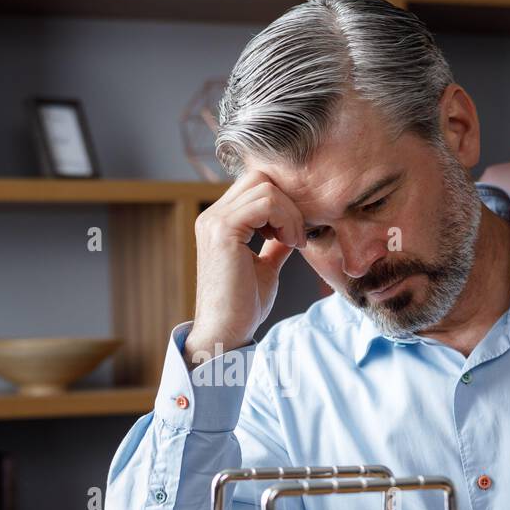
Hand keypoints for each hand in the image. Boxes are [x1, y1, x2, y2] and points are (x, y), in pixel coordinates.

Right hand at [185, 170, 305, 366]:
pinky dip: (286, 220)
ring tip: (293, 242)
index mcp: (220, 221)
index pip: (256, 185)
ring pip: (266, 186)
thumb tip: (290, 231)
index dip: (283, 202)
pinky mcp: (223, 231)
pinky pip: (265, 203)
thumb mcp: (264, 267)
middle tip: (296, 236)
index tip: (294, 233)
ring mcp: (215, 221)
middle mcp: (212, 215)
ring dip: (290, 213)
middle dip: (289, 202)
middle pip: (261, 177)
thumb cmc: (243, 306)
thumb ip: (274, 244)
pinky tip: (289, 244)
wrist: (225, 332)